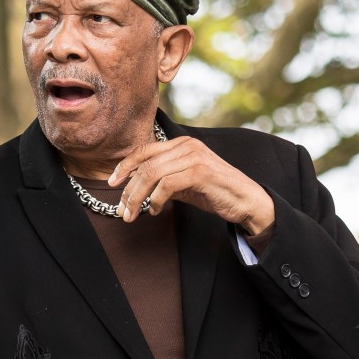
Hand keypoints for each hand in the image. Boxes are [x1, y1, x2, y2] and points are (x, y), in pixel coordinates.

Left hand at [108, 136, 274, 234]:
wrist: (246, 201)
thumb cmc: (215, 192)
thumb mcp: (185, 183)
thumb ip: (164, 180)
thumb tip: (137, 188)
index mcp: (182, 143)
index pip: (144, 150)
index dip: (125, 166)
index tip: (112, 183)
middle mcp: (187, 145)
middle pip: (145, 164)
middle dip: (128, 189)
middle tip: (121, 210)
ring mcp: (194, 157)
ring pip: (152, 174)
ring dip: (137, 197)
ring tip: (132, 214)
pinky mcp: (200, 172)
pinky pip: (167, 185)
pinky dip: (157, 200)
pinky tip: (156, 210)